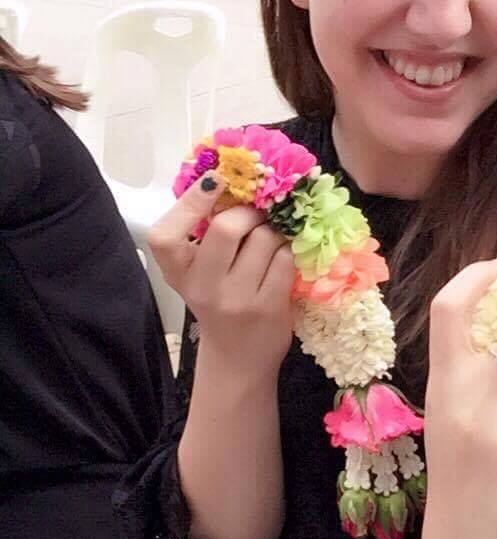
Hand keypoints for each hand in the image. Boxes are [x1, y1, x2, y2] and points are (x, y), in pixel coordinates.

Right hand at [148, 173, 294, 374]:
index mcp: (177, 273)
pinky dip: (289, 253)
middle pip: (226, 228)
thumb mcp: (199, 273)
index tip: (215, 180)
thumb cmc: (219, 302)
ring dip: (273, 233)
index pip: (166, 236)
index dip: (190, 202)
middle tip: (256, 215)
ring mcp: (236, 299)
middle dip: (249, 212)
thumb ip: (204, 235)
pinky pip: (285, 259)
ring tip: (270, 243)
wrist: (238, 358)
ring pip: (264, 239)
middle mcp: (202, 287)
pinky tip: (281, 262)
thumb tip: (229, 181)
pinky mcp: (268, 307)